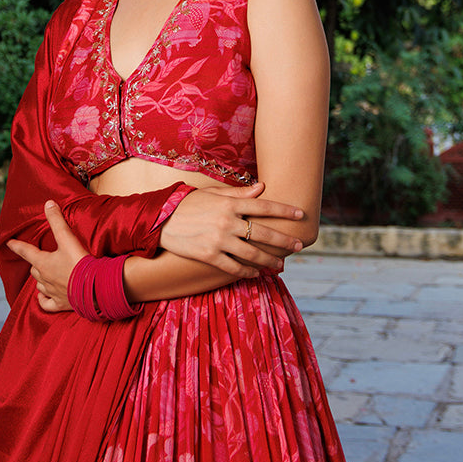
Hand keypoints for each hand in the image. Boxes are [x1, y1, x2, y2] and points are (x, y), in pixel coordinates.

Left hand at [7, 200, 88, 312]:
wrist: (94, 287)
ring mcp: (52, 292)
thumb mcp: (67, 238)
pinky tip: (43, 297)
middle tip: (38, 258)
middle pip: (34, 269)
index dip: (16, 246)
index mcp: (43, 263)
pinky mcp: (61, 304)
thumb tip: (48, 203)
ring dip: (40, 279)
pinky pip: (46, 304)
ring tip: (43, 274)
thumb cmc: (79, 262)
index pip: (25, 251)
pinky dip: (43, 299)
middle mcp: (44, 278)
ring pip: (39, 285)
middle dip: (34, 263)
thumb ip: (57, 220)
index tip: (8, 242)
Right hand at [159, 182, 304, 276]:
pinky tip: (257, 273)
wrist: (161, 219)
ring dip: (270, 260)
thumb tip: (262, 188)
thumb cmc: (189, 203)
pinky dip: (248, 271)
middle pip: (263, 233)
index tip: (300, 214)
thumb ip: (238, 194)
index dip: (284, 210)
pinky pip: (234, 267)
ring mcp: (218, 240)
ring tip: (282, 264)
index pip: (264, 207)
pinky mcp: (209, 256)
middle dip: (284, 240)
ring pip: (252, 254)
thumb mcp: (213, 194)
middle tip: (298, 245)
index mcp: (230, 204)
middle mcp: (227, 222)